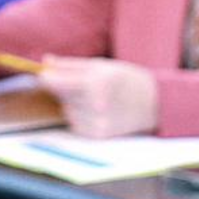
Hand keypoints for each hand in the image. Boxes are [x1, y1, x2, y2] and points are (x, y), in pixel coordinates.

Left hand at [38, 55, 157, 137]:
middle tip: (86, 85)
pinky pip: (76, 124)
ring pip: (67, 111)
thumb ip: (69, 65)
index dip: (47, 77)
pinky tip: (98, 112)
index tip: (49, 74)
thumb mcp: (100, 65)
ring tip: (95, 99)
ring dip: (74, 104)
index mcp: (94, 83)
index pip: (52, 82)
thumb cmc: (126, 80)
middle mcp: (94, 105)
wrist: (154, 104)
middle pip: (59, 96)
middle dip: (65, 89)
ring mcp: (96, 122)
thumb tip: (44, 64)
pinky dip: (81, 117)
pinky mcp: (98, 135)